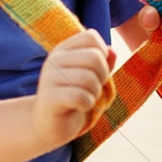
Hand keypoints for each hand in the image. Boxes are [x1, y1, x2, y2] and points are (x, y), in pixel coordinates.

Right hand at [33, 29, 115, 148]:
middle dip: (102, 76)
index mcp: (63, 49)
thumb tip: (112, 51)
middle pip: (94, 57)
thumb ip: (102, 62)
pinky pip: (81, 97)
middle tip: (93, 88)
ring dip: (95, 93)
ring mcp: (49, 77)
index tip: (96, 70)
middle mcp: (54, 59)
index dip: (102, 54)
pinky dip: (87, 105)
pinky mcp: (49, 97)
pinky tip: (78, 107)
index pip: (90, 37)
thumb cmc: (74, 97)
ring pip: (90, 79)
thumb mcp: (90, 76)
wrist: (49, 124)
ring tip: (85, 98)